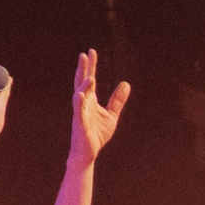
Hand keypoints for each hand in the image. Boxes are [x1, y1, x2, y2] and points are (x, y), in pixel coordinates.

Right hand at [68, 49, 131, 167]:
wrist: (88, 152)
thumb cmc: (96, 134)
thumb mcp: (111, 115)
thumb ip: (117, 100)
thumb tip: (126, 83)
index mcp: (90, 100)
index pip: (90, 79)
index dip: (91, 66)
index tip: (91, 51)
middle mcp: (83, 104)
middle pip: (82, 83)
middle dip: (83, 69)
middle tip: (84, 54)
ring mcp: (80, 113)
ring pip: (80, 96)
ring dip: (84, 86)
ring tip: (91, 76)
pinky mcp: (80, 124)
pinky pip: (79, 112)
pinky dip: (79, 103)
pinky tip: (81, 95)